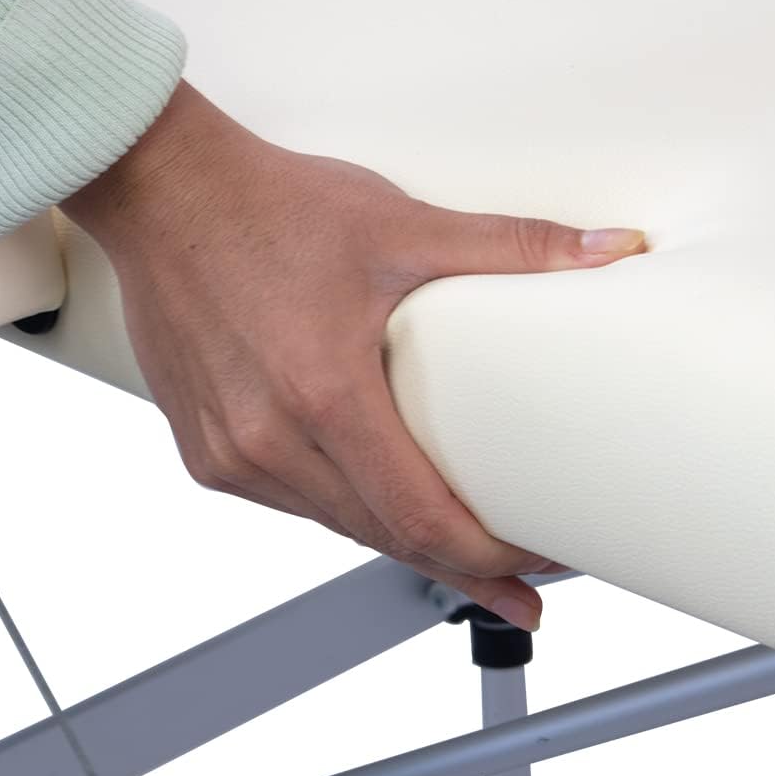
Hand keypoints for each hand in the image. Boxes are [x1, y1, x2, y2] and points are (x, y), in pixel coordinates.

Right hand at [60, 80, 645, 629]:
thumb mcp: (403, 225)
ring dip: (403, 544)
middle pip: (384, 537)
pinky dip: (346, 512)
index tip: (535, 572)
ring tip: (463, 557)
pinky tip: (379, 506)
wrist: (163, 190)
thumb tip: (611, 249)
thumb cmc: (271, 206)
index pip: (421, 518)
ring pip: (337, 527)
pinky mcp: (205, 450)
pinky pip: (293, 504)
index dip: (487, 560)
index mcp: (322, 394)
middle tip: (522, 586)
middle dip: (462, 569)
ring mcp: (228, 453)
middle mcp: (266, 440)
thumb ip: (513, 245)